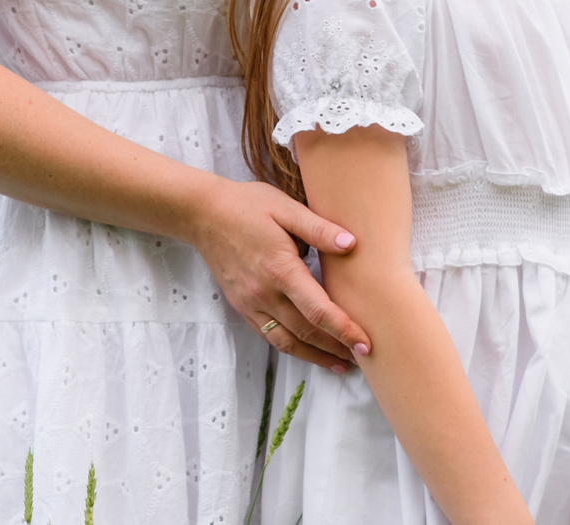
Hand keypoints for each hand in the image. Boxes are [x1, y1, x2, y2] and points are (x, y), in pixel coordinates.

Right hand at [189, 179, 373, 371]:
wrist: (204, 214)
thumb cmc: (247, 206)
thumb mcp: (286, 208)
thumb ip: (318, 228)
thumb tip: (351, 244)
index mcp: (281, 269)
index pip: (318, 310)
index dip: (344, 330)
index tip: (365, 344)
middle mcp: (265, 293)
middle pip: (306, 332)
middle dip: (336, 348)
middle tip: (363, 358)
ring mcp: (250, 303)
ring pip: (287, 341)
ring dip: (315, 356)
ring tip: (339, 364)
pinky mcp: (241, 307)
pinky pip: (269, 335)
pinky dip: (291, 347)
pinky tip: (307, 350)